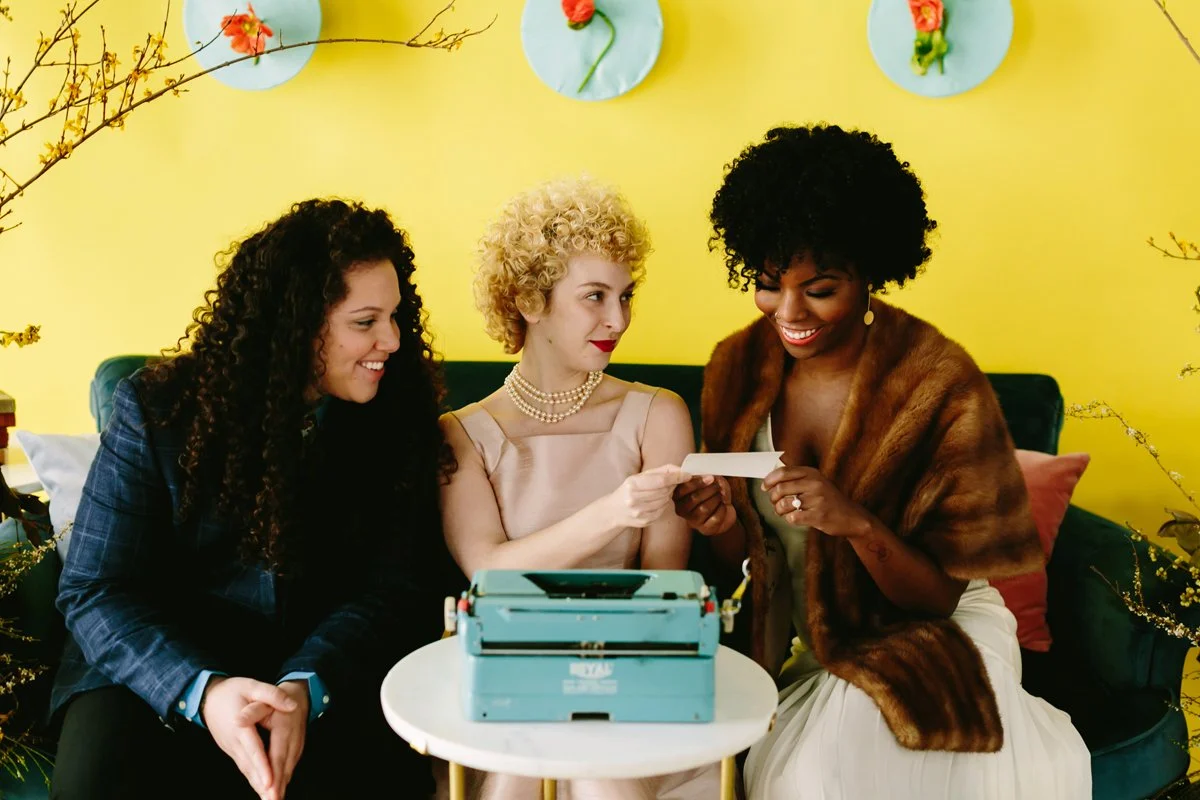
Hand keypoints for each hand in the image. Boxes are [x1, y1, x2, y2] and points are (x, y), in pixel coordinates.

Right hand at [202, 676, 297, 799]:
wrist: (208, 697)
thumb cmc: (232, 690)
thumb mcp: (252, 686)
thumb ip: (272, 694)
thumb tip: (292, 705)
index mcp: (240, 725)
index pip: (253, 748)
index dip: (262, 765)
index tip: (270, 781)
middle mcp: (234, 741)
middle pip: (250, 766)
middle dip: (262, 784)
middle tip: (274, 799)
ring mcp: (231, 748)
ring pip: (247, 770)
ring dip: (258, 786)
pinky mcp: (232, 750)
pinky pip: (244, 767)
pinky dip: (254, 779)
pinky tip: (262, 789)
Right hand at [601, 464, 690, 529]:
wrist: (613, 511)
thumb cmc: (629, 490)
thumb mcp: (639, 477)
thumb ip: (660, 471)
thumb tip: (680, 469)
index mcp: (633, 484)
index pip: (661, 480)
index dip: (677, 477)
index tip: (687, 474)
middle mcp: (635, 499)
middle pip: (665, 491)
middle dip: (672, 485)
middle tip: (671, 482)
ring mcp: (640, 512)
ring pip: (665, 501)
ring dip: (667, 495)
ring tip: (659, 492)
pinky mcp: (644, 521)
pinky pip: (662, 511)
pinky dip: (663, 505)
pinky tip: (655, 502)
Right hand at [673, 475, 736, 536]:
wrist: (723, 511)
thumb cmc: (713, 493)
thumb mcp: (710, 481)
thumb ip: (710, 478)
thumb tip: (715, 479)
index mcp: (678, 496)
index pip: (682, 489)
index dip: (697, 482)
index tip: (710, 478)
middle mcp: (682, 509)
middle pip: (693, 498)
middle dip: (709, 490)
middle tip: (717, 486)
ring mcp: (693, 521)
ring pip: (704, 508)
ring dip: (716, 499)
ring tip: (720, 495)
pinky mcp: (705, 529)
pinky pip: (715, 517)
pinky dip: (722, 508)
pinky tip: (723, 505)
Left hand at [762, 466, 869, 537]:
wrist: (852, 517)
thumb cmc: (830, 500)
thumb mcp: (817, 483)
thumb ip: (797, 479)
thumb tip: (771, 478)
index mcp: (812, 473)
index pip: (783, 472)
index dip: (770, 479)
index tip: (764, 486)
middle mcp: (815, 484)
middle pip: (781, 488)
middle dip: (772, 498)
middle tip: (774, 503)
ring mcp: (817, 500)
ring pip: (784, 504)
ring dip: (779, 510)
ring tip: (784, 512)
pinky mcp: (818, 516)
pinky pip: (793, 518)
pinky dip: (789, 519)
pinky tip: (795, 518)